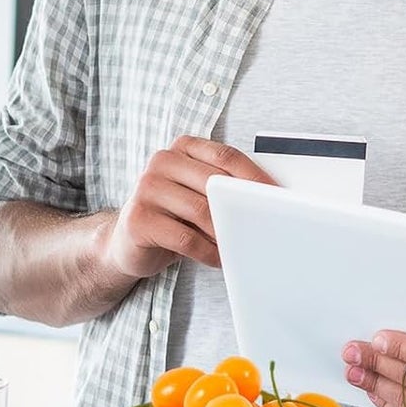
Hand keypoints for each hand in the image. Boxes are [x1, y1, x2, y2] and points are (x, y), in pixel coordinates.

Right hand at [101, 137, 274, 280]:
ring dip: (226, 233)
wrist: (127, 243)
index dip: (255, 176)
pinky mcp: (138, 219)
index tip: (278, 195)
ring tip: (241, 245)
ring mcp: (146, 188)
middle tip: (265, 225)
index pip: (226, 156)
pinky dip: (208, 251)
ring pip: (202, 211)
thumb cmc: (173, 216)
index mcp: (181, 148)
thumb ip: (223, 186)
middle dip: (243, 207)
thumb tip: (269, 197)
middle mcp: (161, 161)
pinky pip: (186, 238)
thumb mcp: (197, 194)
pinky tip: (219, 258)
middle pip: (215, 184)